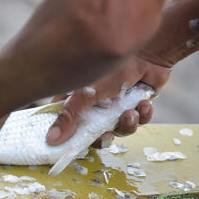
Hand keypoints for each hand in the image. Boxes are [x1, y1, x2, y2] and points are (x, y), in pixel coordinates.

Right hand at [46, 56, 171, 147]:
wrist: (147, 55)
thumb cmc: (112, 69)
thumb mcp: (86, 95)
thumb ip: (69, 117)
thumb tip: (51, 139)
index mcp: (79, 101)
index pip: (69, 124)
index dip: (73, 137)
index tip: (78, 143)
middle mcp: (96, 105)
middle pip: (95, 133)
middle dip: (104, 136)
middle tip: (108, 134)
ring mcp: (116, 106)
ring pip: (119, 130)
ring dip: (127, 125)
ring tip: (131, 112)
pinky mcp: (136, 105)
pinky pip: (139, 122)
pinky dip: (143, 115)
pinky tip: (144, 104)